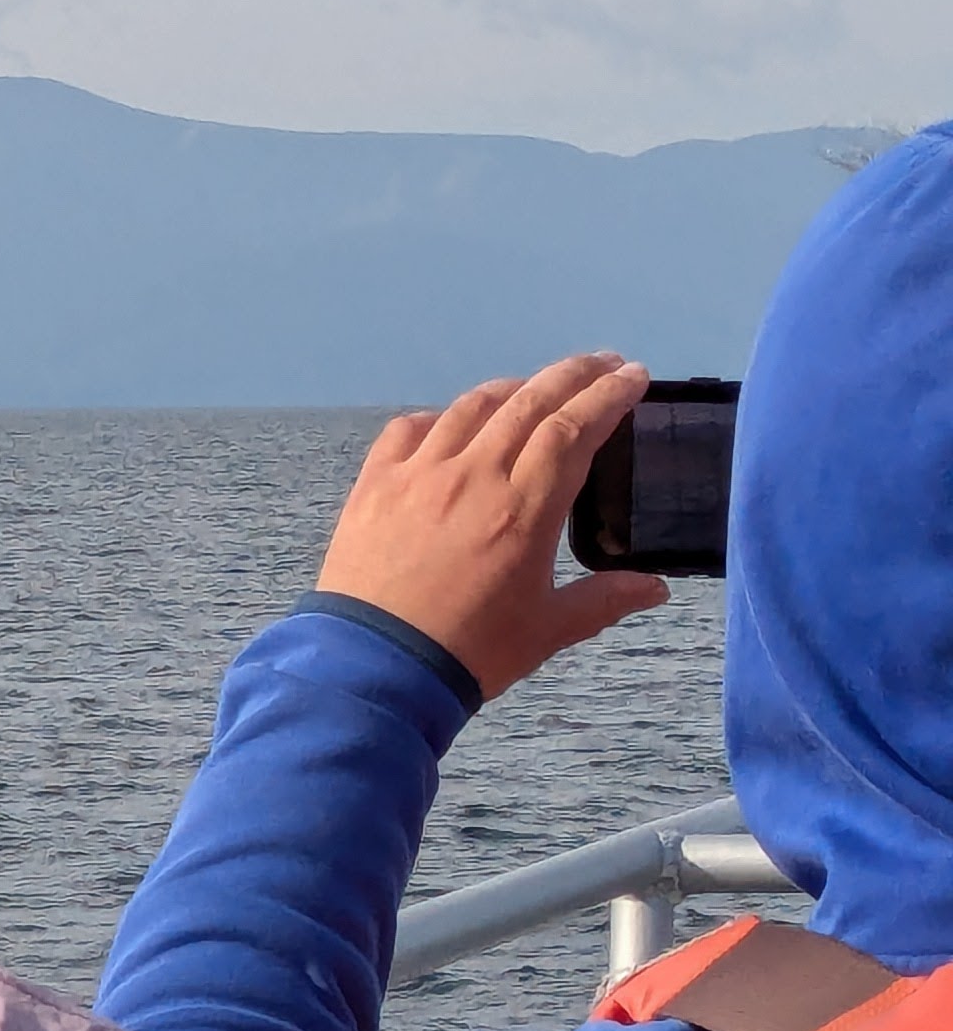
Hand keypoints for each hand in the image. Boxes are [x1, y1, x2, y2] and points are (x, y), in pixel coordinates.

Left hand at [315, 353, 671, 697]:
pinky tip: (451, 423)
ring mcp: (418, 475)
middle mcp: (473, 476)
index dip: (608, 396)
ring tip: (536, 387)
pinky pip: (408, 430)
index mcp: (525, 508)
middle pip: (530, 402)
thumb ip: (604, 601)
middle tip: (602, 363)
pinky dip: (439, 417)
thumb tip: (657, 588)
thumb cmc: (469, 651)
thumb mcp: (547, 629)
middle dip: (572, 375)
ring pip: (472, 407)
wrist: (373, 666)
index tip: (634, 376)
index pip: (575, 429)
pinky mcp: (373, 485)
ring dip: (512, 388)